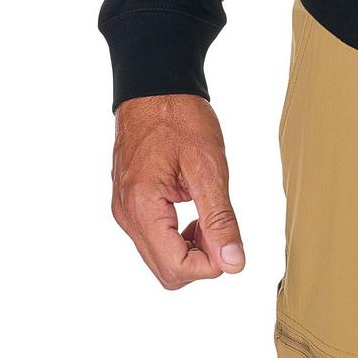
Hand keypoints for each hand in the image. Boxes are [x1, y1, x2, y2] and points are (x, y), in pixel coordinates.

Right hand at [111, 93, 246, 287]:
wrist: (155, 86)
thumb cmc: (180, 117)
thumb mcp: (209, 166)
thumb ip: (220, 218)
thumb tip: (233, 263)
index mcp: (142, 207)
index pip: (176, 268)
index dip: (211, 265)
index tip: (230, 239)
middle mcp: (126, 215)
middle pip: (166, 271)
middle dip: (201, 259)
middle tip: (221, 225)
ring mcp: (124, 211)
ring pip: (160, 258)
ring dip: (191, 248)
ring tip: (209, 215)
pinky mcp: (129, 204)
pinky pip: (153, 239)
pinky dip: (178, 236)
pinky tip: (194, 211)